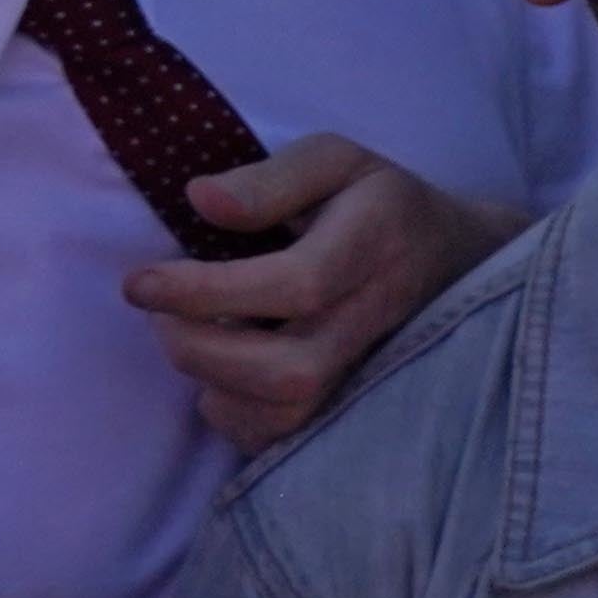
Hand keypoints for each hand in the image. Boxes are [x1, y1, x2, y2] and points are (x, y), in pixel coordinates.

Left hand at [124, 136, 514, 447]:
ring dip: (214, 385)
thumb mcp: (336, 161)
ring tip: (191, 341)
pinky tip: (222, 376)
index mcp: (377, 241)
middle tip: (163, 317)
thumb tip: (201, 201)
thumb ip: (271, 178)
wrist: (457, 258)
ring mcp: (373, 367)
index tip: (140, 283)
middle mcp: (379, 313)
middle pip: (291, 368)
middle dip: (202, 350)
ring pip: (290, 412)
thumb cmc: (378, 203)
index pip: (297, 284)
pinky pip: (286, 436)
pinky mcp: (355, 400)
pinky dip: (234, 415)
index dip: (207, 291)